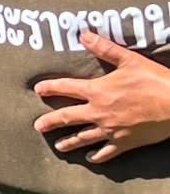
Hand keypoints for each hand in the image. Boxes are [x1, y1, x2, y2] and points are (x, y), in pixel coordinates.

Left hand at [33, 31, 169, 162]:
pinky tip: (90, 159)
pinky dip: (97, 156)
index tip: (38, 90)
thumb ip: (105, 48)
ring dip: (69, 142)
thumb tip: (84, 34)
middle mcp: (99, 112)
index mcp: (97, 91)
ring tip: (58, 146)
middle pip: (67, 118)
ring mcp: (111, 130)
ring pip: (83, 138)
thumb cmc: (155, 80)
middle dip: (50, 122)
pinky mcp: (125, 143)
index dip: (50, 88)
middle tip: (38, 126)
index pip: (66, 88)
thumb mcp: (130, 60)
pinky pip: (106, 152)